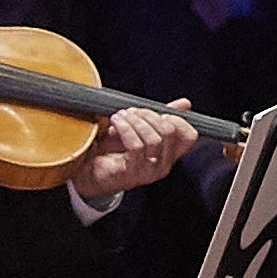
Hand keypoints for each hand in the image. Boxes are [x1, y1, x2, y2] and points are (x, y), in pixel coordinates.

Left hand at [64, 103, 202, 196]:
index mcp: (168, 155)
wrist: (87, 171)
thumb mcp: (139, 130)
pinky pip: (136, 146)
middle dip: (149, 115)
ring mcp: (148, 172)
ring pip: (153, 138)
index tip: (159, 112)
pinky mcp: (132, 173)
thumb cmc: (112, 151)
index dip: (178, 119)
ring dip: (135, 121)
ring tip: (120, 116)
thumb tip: (185, 103)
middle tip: (132, 111)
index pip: (189, 136)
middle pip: (169, 132)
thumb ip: (161, 117)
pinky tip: (116, 122)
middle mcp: (163, 166)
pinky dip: (126, 129)